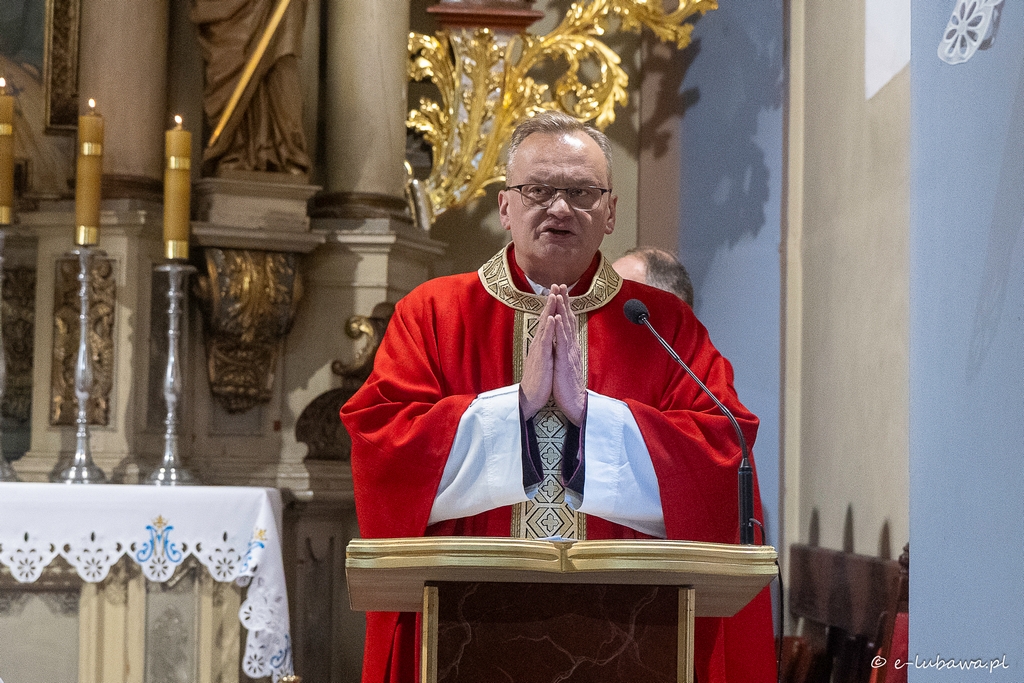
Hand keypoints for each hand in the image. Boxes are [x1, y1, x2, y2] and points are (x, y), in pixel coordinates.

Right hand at [519, 291, 556, 418]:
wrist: (530, 399)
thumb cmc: (539, 381)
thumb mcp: (545, 361)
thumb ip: (547, 348)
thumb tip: (550, 338)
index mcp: (542, 345)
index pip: (547, 322)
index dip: (552, 307)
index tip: (557, 292)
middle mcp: (539, 344)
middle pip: (545, 319)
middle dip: (551, 302)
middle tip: (555, 285)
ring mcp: (539, 350)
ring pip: (545, 326)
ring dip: (549, 310)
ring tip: (553, 295)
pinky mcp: (541, 359)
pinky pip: (546, 341)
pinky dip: (549, 328)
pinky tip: (551, 318)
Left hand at [550, 285, 586, 425]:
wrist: (575, 403)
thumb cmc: (568, 385)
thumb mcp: (566, 363)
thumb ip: (565, 350)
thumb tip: (562, 340)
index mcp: (570, 347)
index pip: (568, 322)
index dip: (565, 306)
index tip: (562, 291)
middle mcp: (571, 346)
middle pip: (569, 319)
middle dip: (565, 301)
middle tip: (561, 284)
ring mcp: (569, 352)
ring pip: (566, 326)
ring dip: (562, 309)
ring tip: (559, 294)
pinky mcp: (565, 361)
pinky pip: (562, 341)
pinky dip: (560, 328)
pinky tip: (558, 316)